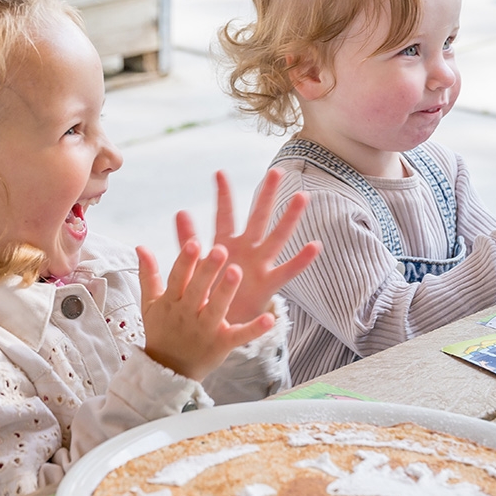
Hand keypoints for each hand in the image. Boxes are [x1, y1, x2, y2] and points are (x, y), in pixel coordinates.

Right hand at [136, 240, 276, 381]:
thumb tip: (141, 246)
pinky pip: (240, 336)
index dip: (185, 261)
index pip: (178, 277)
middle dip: (208, 270)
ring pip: (217, 308)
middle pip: (198, 290)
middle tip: (220, 250)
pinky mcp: (222, 344)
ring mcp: (206, 330)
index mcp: (171, 301)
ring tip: (237, 271)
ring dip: (226, 291)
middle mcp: (188, 314)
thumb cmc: (162, 331)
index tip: (195, 242)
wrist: (167, 370)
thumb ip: (148, 274)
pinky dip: (255, 329)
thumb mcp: (150, 303)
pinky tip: (270, 319)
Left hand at [175, 169, 320, 324]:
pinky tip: (315, 245)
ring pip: (277, 238)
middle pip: (258, 218)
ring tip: (301, 197)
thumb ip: (187, 239)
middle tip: (276, 171)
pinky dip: (301, 260)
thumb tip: (179, 211)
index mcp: (226, 244)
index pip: (224, 216)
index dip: (222, 196)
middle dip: (266, 196)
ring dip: (289, 218)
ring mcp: (260, 265)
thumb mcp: (195, 264)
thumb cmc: (209, 291)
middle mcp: (246, 250)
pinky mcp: (268, 285)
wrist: (219, 323)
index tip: (219, 172)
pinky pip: (287, 271)